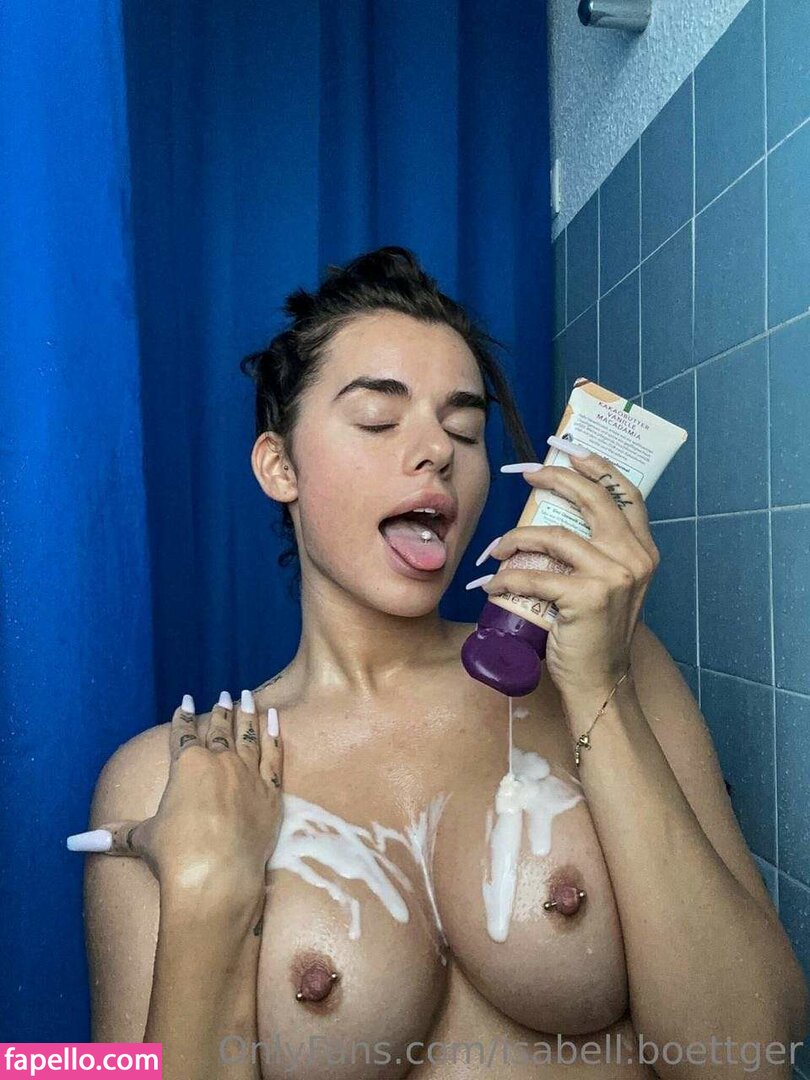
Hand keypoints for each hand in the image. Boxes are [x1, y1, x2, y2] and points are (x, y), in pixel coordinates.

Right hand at [69, 691, 283, 902]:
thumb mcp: (144, 840)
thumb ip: (117, 835)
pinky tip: (274, 718)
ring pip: (248, 735)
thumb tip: (76, 843)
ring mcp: (248, 774)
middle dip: (220, 711)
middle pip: (218, 730)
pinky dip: (275, 734)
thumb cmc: (177, 854)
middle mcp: (219, 762)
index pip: (183, 735)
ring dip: (247, 714)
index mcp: (187, 766)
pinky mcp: (271, 791)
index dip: (182, 719)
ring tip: (248, 696)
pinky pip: (274, 754)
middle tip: (224, 694)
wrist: (218, 875)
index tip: (184, 703)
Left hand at [481, 450, 659, 701]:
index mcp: (643, 551)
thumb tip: (554, 518)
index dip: (598, 466)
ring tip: (497, 549)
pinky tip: (493, 585)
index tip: (570, 451)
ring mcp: (613, 576)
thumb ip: (596, 552)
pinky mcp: (586, 596)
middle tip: (527, 473)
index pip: (626, 493)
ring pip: (553, 535)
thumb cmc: (595, 634)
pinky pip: (533, 574)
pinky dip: (506, 577)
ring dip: (515, 538)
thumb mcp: (608, 585)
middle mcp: (634, 558)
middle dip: (556, 478)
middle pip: (592, 498)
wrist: (600, 682)